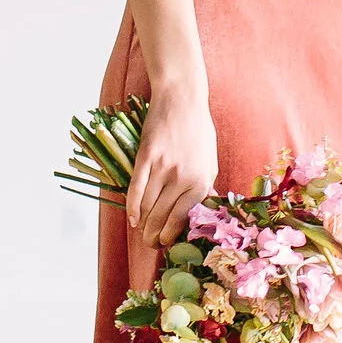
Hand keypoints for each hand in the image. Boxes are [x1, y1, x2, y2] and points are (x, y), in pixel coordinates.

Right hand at [125, 82, 217, 250]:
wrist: (183, 98)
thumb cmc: (198, 130)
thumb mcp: (210, 161)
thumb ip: (204, 187)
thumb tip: (198, 212)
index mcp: (201, 181)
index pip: (182, 219)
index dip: (170, 235)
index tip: (164, 243)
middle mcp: (182, 178)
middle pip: (162, 217)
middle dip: (154, 235)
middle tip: (149, 244)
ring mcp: (163, 167)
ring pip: (147, 206)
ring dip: (142, 224)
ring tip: (140, 232)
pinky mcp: (146, 156)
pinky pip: (136, 188)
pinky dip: (132, 206)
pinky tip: (131, 217)